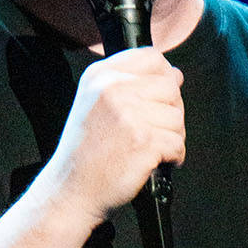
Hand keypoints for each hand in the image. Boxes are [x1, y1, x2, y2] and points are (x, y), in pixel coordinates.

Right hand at [32, 48, 184, 228]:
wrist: (70, 189)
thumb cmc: (86, 151)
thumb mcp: (96, 103)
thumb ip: (133, 84)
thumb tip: (176, 75)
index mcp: (100, 75)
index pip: (152, 58)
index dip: (164, 77)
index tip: (159, 98)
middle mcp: (112, 89)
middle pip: (170, 87)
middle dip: (170, 112)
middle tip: (154, 132)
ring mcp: (128, 114)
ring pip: (177, 117)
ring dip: (172, 137)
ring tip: (150, 149)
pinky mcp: (143, 140)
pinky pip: (177, 143)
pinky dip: (173, 157)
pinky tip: (154, 162)